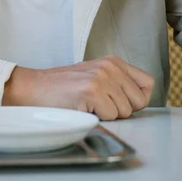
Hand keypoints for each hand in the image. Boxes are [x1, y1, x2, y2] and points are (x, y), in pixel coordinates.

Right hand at [2, 56, 153, 119]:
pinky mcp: (92, 91)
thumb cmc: (63, 88)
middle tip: (98, 104)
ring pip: (124, 112)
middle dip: (121, 110)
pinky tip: (82, 108)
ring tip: (87, 104)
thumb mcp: (94, 76)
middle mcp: (109, 66)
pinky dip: (97, 119)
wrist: (34, 88)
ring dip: (107, 115)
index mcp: (113, 61)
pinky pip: (110, 117)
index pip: (148, 84)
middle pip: (139, 102)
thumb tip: (142, 100)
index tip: (119, 101)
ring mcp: (101, 77)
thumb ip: (118, 83)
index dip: (136, 99)